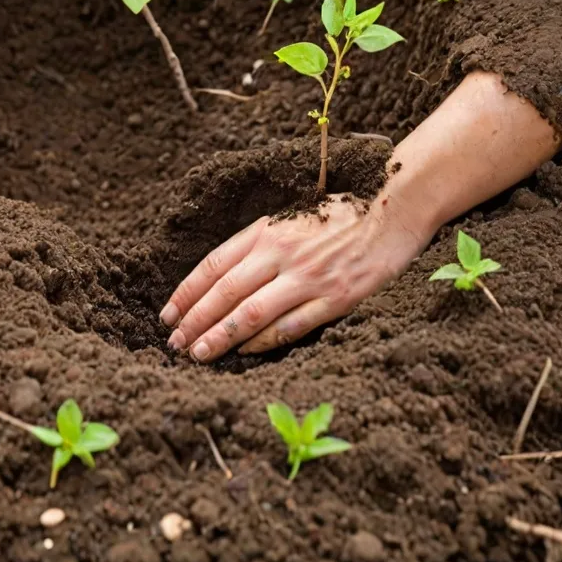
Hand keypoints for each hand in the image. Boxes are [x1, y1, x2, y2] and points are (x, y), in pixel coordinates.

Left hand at [159, 193, 432, 361]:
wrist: (393, 208)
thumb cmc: (342, 212)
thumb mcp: (293, 214)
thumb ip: (262, 241)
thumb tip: (225, 274)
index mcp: (269, 230)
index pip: (214, 264)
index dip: (187, 291)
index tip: (168, 313)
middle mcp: (282, 253)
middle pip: (226, 293)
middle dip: (195, 321)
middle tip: (174, 343)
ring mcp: (308, 278)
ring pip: (251, 314)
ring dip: (219, 337)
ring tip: (197, 354)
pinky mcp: (334, 299)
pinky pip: (289, 327)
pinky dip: (261, 342)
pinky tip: (243, 353)